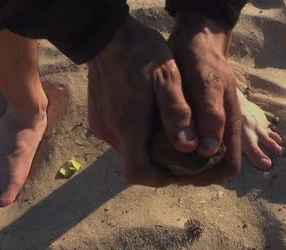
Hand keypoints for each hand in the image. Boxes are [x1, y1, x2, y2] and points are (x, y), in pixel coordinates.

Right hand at [87, 16, 197, 186]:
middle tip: (183, 150)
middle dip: (161, 165)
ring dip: (149, 150)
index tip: (180, 170)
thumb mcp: (167, 78)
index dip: (160, 179)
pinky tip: (151, 120)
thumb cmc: (140, 54)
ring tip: (171, 133)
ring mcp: (101, 125)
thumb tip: (187, 146)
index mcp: (128, 126)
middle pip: (137, 164)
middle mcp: (111, 132)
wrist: (106, 35)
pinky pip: (121, 137)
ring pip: (130, 150)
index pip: (139, 173)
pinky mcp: (98, 117)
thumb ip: (177, 113)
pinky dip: (138, 137)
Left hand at [168, 11, 241, 185]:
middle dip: (194, 175)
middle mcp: (221, 129)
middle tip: (167, 174)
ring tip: (161, 164)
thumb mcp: (207, 85)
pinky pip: (190, 144)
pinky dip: (178, 152)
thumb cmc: (202, 61)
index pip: (229, 166)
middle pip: (213, 166)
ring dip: (185, 165)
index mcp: (231, 125)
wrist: (194, 41)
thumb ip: (211, 116)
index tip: (184, 178)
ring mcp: (208, 125)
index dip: (210, 177)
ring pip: (201, 158)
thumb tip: (208, 151)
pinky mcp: (196, 120)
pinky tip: (160, 149)